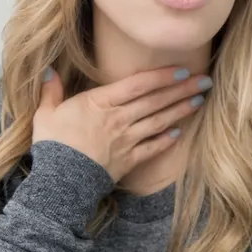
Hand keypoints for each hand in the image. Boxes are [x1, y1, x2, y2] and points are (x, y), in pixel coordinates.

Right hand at [32, 66, 211, 180]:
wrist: (59, 183)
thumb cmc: (52, 144)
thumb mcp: (46, 113)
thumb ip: (51, 91)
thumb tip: (48, 71)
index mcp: (101, 103)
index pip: (138, 85)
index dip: (161, 76)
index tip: (181, 69)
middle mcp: (119, 119)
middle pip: (155, 100)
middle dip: (182, 89)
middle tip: (204, 80)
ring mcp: (126, 140)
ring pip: (159, 121)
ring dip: (180, 110)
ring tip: (200, 100)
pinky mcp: (128, 160)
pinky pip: (152, 148)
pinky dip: (166, 140)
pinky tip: (179, 133)